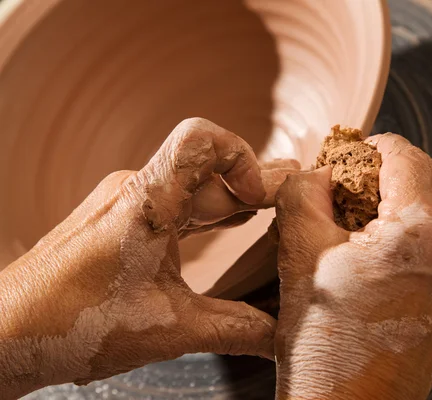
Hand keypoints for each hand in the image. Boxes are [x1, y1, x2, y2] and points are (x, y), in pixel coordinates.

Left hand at [0, 118, 298, 397]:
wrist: (5, 333)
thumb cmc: (74, 325)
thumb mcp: (169, 330)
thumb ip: (235, 329)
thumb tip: (281, 338)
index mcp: (147, 201)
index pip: (201, 139)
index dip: (244, 157)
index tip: (261, 200)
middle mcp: (135, 190)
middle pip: (207, 167)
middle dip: (254, 183)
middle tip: (297, 192)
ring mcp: (125, 203)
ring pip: (192, 185)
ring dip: (232, 196)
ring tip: (271, 207)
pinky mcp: (119, 220)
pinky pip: (174, 202)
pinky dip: (207, 210)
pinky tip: (230, 223)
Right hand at [274, 133, 431, 399]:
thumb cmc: (321, 341)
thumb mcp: (298, 253)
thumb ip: (304, 193)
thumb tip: (318, 172)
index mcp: (419, 235)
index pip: (408, 159)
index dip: (378, 146)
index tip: (357, 153)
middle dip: (411, 171)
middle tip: (371, 184)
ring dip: (424, 201)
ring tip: (377, 218)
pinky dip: (430, 233)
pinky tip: (387, 251)